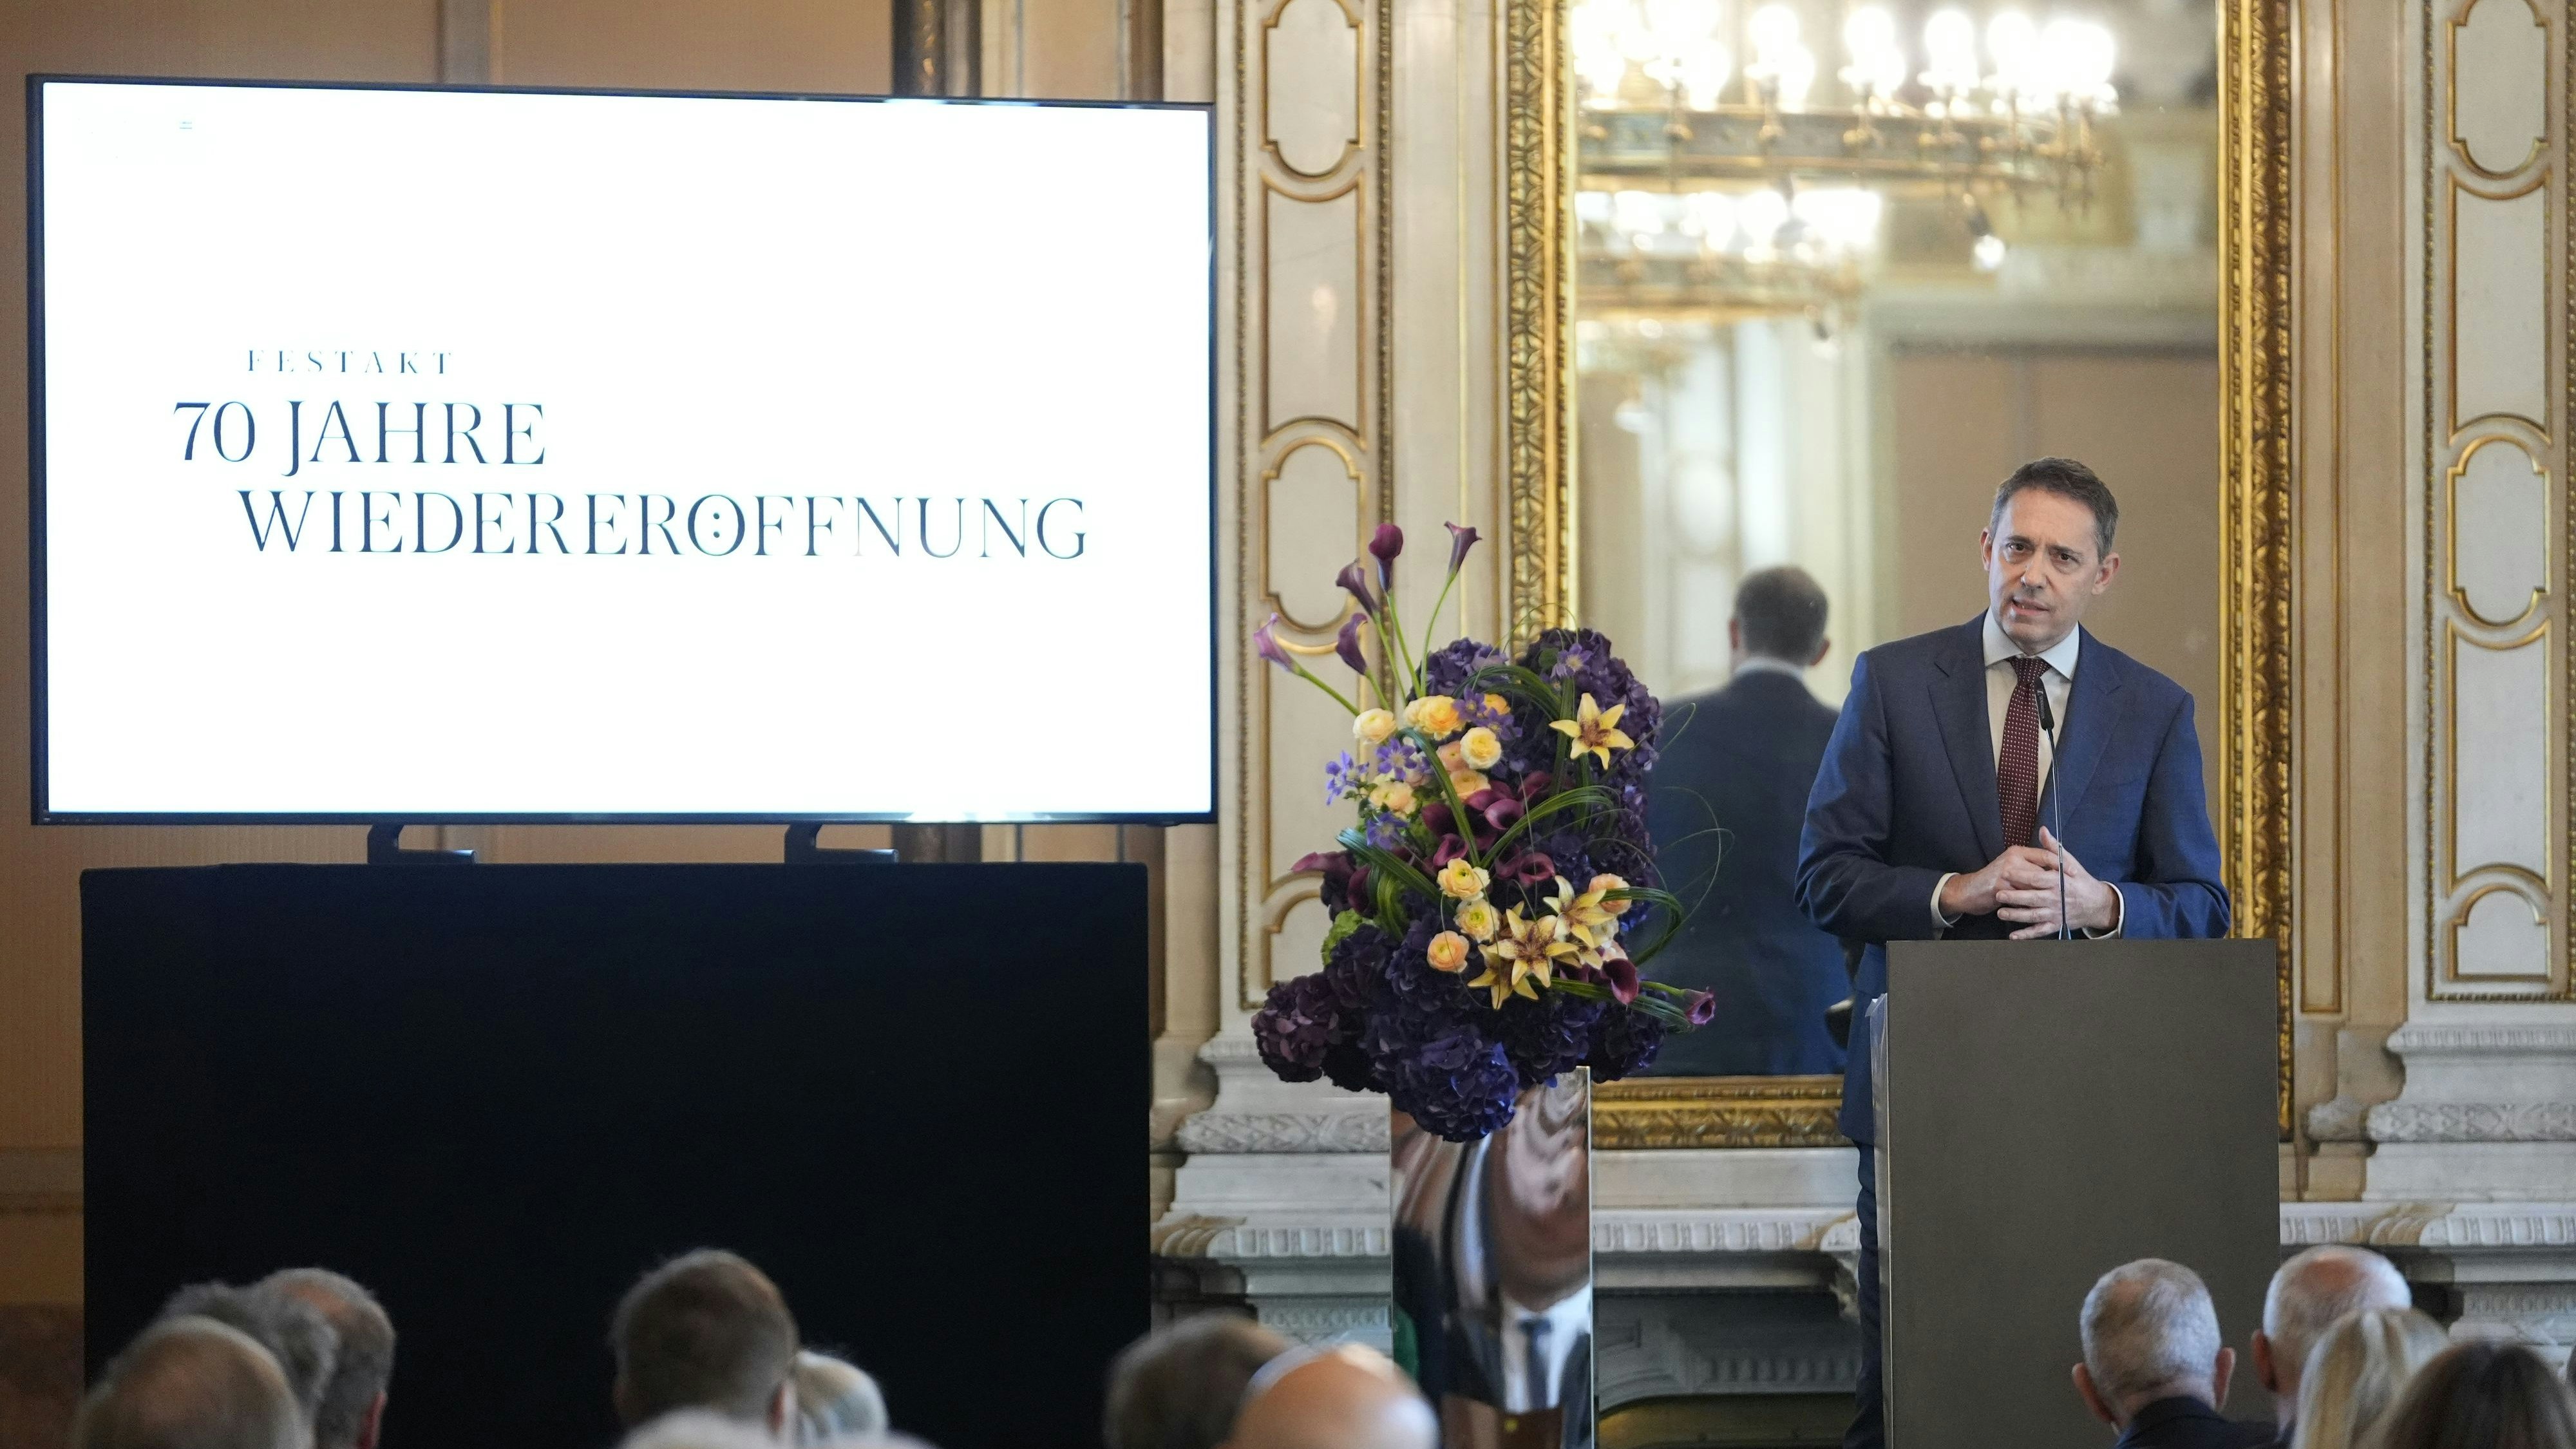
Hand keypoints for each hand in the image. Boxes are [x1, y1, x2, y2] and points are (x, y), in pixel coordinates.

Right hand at [1938, 844, 2062, 919]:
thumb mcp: (2012, 865)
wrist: (1969, 891)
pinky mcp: (2000, 888)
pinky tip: (2041, 911)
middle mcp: (2012, 860)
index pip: (2045, 854)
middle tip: (2072, 889)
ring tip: (2060, 902)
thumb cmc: (1994, 880)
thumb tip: (2053, 862)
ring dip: (2046, 895)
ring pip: (2034, 885)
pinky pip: (2022, 899)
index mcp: (2018, 852)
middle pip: (2042, 870)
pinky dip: (2032, 905)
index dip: (2062, 863)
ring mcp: (2005, 874)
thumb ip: (2031, 863)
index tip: (2075, 872)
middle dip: (2059, 881)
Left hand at [1995, 828, 2117, 937]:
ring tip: (2001, 913)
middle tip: (1998, 894)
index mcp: (2059, 882)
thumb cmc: (2081, 880)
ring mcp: (2055, 913)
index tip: (2005, 872)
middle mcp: (2056, 898)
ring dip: (2016, 916)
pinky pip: (2040, 931)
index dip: (2020, 876)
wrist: (2097, 904)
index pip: (2037, 878)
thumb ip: (2053, 848)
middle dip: (2014, 897)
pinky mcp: (2056, 924)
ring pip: (2033, 916)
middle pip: (2032, 898)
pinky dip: (2027, 935)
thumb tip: (2043, 830)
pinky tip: (2013, 936)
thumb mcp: (2071, 863)